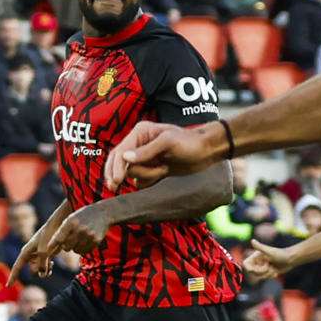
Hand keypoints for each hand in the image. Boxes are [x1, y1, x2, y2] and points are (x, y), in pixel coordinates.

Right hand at [10, 217, 60, 277]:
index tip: (8, 286)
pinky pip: (44, 266)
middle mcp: (30, 254)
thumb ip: (41, 263)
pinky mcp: (45, 255)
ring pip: (38, 269)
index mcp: (26, 252)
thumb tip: (40, 274)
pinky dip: (48, 268)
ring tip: (51, 265)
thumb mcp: (44, 250)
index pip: (17, 267)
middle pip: (32, 270)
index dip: (13, 277)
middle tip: (49, 265)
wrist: (58, 226)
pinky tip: (52, 264)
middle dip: (39, 271)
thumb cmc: (48, 235)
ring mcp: (37, 255)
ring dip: (45, 270)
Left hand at [51, 204, 113, 255]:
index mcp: (71, 222)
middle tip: (70, 240)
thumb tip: (52, 246)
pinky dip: (83, 249)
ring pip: (76, 250)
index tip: (47, 251)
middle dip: (66, 246)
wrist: (103, 212)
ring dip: (75, 247)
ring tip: (79, 239)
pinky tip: (86, 241)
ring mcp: (89, 235)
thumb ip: (62, 230)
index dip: (52, 245)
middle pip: (66, 247)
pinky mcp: (96, 240)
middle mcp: (79, 229)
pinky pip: (85, 251)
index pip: (59, 238)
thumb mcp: (71, 218)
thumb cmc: (83, 215)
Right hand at [104, 120, 221, 189]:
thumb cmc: (190, 142)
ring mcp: (146, 158)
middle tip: (113, 187)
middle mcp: (139, 145)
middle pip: (120, 163)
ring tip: (163, 170)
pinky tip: (162, 174)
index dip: (116, 166)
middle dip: (117, 174)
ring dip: (146, 175)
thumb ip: (146, 151)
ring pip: (133, 173)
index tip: (117, 180)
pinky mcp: (153, 169)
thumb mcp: (168, 143)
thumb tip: (125, 157)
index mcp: (140, 133)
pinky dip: (148, 181)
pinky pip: (142, 180)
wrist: (207, 151)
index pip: (120, 151)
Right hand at [242, 239, 293, 282]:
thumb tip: (252, 241)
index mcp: (255, 256)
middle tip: (269, 266)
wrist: (291, 259)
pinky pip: (265, 278)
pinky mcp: (268, 271)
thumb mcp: (269, 251)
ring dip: (267, 274)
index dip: (250, 268)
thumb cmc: (281, 254)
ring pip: (259, 276)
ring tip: (273, 269)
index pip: (246, 264)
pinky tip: (276, 272)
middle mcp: (258, 261)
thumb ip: (260, 247)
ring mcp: (262, 267)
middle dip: (261, 272)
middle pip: (252, 272)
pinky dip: (270, 276)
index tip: (258, 268)